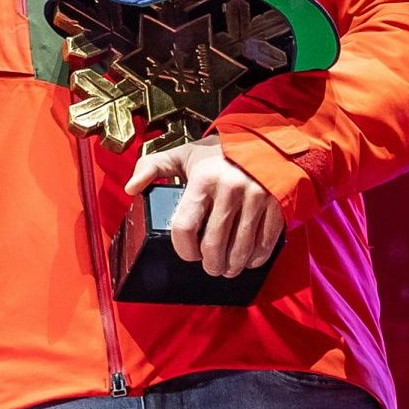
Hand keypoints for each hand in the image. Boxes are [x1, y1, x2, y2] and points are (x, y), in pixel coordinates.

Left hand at [126, 136, 283, 277]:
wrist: (264, 139)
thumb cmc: (219, 153)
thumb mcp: (183, 154)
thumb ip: (153, 167)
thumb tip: (131, 187)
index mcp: (203, 180)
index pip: (185, 226)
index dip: (184, 249)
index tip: (188, 255)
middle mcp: (230, 189)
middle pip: (214, 243)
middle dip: (210, 263)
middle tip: (209, 267)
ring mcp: (256, 198)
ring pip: (241, 247)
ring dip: (232, 265)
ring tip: (227, 269)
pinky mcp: (276, 204)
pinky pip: (265, 240)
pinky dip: (256, 256)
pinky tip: (248, 261)